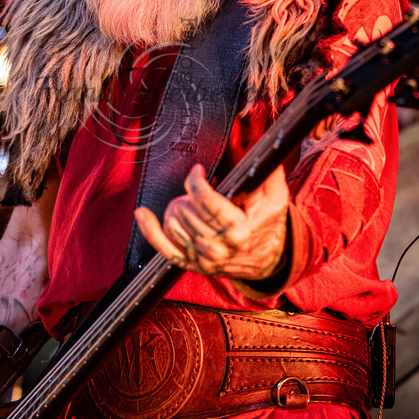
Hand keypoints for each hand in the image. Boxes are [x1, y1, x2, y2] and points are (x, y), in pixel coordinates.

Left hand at [134, 163, 289, 280]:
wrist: (266, 261)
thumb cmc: (266, 226)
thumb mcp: (275, 200)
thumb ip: (270, 176)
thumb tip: (267, 154)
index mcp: (238, 230)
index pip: (204, 200)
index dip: (195, 181)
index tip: (197, 172)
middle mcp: (218, 247)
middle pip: (185, 211)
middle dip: (189, 195)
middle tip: (199, 192)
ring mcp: (202, 258)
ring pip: (172, 224)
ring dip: (176, 208)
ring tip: (188, 203)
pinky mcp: (190, 264)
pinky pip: (162, 247)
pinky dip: (149, 229)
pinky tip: (142, 214)